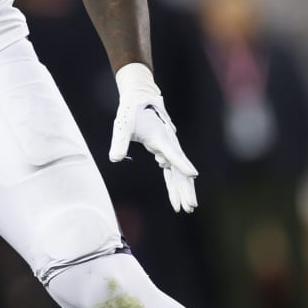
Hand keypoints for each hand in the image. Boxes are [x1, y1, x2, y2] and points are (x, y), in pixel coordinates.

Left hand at [108, 62, 198, 212]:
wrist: (140, 99)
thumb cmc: (131, 112)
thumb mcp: (122, 126)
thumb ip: (119, 142)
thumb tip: (115, 159)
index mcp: (160, 137)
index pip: (173, 153)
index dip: (182, 164)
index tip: (192, 175)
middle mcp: (168, 143)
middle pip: (180, 169)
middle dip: (185, 188)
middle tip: (190, 206)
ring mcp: (168, 148)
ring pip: (178, 172)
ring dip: (182, 190)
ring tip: (186, 208)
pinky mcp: (164, 151)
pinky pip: (171, 171)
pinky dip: (173, 184)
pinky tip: (175, 199)